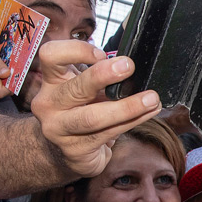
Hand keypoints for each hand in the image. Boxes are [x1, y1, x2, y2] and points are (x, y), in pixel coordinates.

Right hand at [29, 41, 161, 177]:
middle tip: (128, 66)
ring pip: (93, 117)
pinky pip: (108, 133)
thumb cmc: (80, 110)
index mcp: (52, 80)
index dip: (76, 51)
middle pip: (73, 88)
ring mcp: (59, 130)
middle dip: (102, 75)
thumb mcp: (83, 87)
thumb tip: (131, 62)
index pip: (51, 55)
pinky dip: (133, 121)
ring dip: (127, 107)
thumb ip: (98, 74)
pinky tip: (148, 113)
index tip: (102, 54)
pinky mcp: (75, 151)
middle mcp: (49, 103)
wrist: (66, 151)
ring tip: (151, 99)